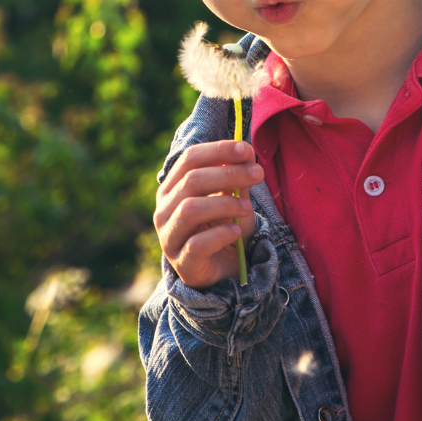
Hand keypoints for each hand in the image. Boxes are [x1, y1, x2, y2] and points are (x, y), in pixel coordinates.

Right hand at [154, 140, 263, 289]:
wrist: (223, 270)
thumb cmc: (224, 227)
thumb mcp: (233, 198)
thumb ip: (236, 176)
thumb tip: (246, 150)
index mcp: (172, 188)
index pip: (189, 158)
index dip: (218, 150)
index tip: (246, 150)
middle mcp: (163, 210)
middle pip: (191, 180)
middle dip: (228, 174)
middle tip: (258, 173)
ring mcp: (168, 238)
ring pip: (190, 209)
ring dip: (225, 203)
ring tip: (247, 206)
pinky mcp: (181, 263)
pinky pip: (197, 244)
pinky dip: (220, 234)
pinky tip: (236, 231)